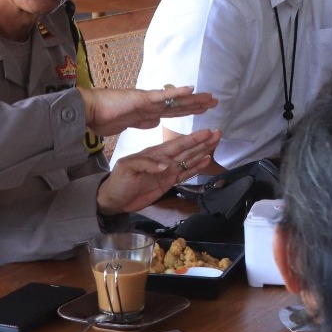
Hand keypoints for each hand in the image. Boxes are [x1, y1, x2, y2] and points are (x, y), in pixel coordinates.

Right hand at [79, 85, 216, 133]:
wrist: (89, 111)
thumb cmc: (103, 117)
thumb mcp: (128, 125)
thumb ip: (142, 122)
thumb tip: (156, 122)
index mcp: (148, 111)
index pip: (173, 110)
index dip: (188, 109)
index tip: (202, 108)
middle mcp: (151, 104)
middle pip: (179, 104)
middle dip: (197, 103)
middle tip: (214, 101)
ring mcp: (148, 100)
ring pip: (176, 99)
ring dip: (194, 98)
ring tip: (209, 97)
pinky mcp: (142, 100)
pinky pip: (163, 96)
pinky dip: (177, 92)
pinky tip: (190, 89)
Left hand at [94, 130, 220, 214]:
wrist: (114, 200)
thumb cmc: (118, 182)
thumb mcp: (126, 168)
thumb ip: (146, 163)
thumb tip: (167, 165)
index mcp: (154, 154)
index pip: (177, 144)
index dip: (192, 139)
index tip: (206, 132)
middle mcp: (164, 160)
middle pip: (187, 149)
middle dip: (203, 141)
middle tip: (218, 133)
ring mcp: (167, 171)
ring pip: (189, 159)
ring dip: (203, 151)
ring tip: (216, 143)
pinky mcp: (168, 182)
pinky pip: (185, 174)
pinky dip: (196, 167)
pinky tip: (206, 161)